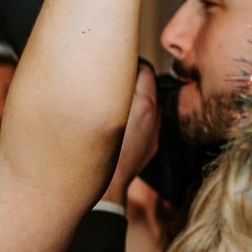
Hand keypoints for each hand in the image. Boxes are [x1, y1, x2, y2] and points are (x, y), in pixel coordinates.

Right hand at [104, 63, 160, 204]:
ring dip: (135, 102)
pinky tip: (121, 127)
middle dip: (132, 82)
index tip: (116, 64)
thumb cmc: (97, 151)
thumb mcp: (100, 112)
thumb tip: (108, 72)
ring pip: (148, 106)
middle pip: (148, 86)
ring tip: (116, 105)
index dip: (129, 64)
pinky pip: (146, 125)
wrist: (107, 187)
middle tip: (114, 82)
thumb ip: (109, 89)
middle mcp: (154, 116)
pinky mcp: (151, 146)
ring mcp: (154, 132)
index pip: (145, 70)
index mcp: (144, 104)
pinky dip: (136, 120)